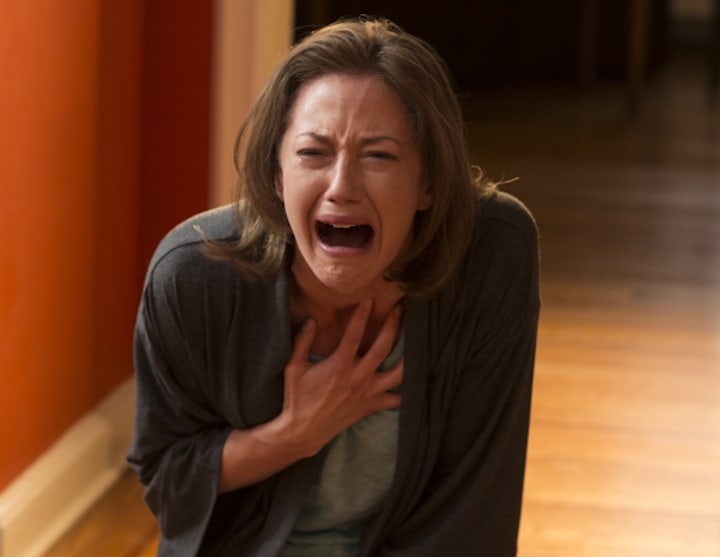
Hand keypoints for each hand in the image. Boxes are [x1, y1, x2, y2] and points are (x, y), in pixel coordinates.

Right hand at [279, 299, 402, 456]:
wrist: (303, 431)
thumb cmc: (297, 398)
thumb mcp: (293, 367)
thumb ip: (302, 341)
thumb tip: (311, 319)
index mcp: (339, 366)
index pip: (354, 334)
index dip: (362, 314)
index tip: (369, 299)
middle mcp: (358, 378)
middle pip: (383, 347)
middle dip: (394, 324)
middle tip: (401, 308)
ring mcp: (368, 392)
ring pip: (399, 372)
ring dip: (410, 354)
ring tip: (419, 338)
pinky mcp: (372, 405)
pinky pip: (397, 399)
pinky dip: (408, 390)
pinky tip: (417, 378)